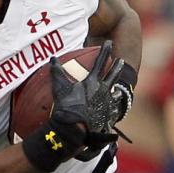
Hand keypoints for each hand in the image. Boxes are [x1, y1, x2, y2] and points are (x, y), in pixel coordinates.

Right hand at [50, 40, 124, 155]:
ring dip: (117, 88)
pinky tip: (112, 110)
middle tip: (121, 60)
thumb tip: (52, 58)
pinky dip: (113, 108)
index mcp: (93, 82)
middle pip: (113, 75)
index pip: (100, 62)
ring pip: (116, 92)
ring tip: (118, 88)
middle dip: (117, 66)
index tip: (109, 42)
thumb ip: (57, 73)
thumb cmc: (67, 108)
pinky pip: (113, 109)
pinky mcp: (108, 115)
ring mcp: (107, 103)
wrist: (76, 129)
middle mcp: (104, 90)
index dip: (104, 51)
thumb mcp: (60, 89)